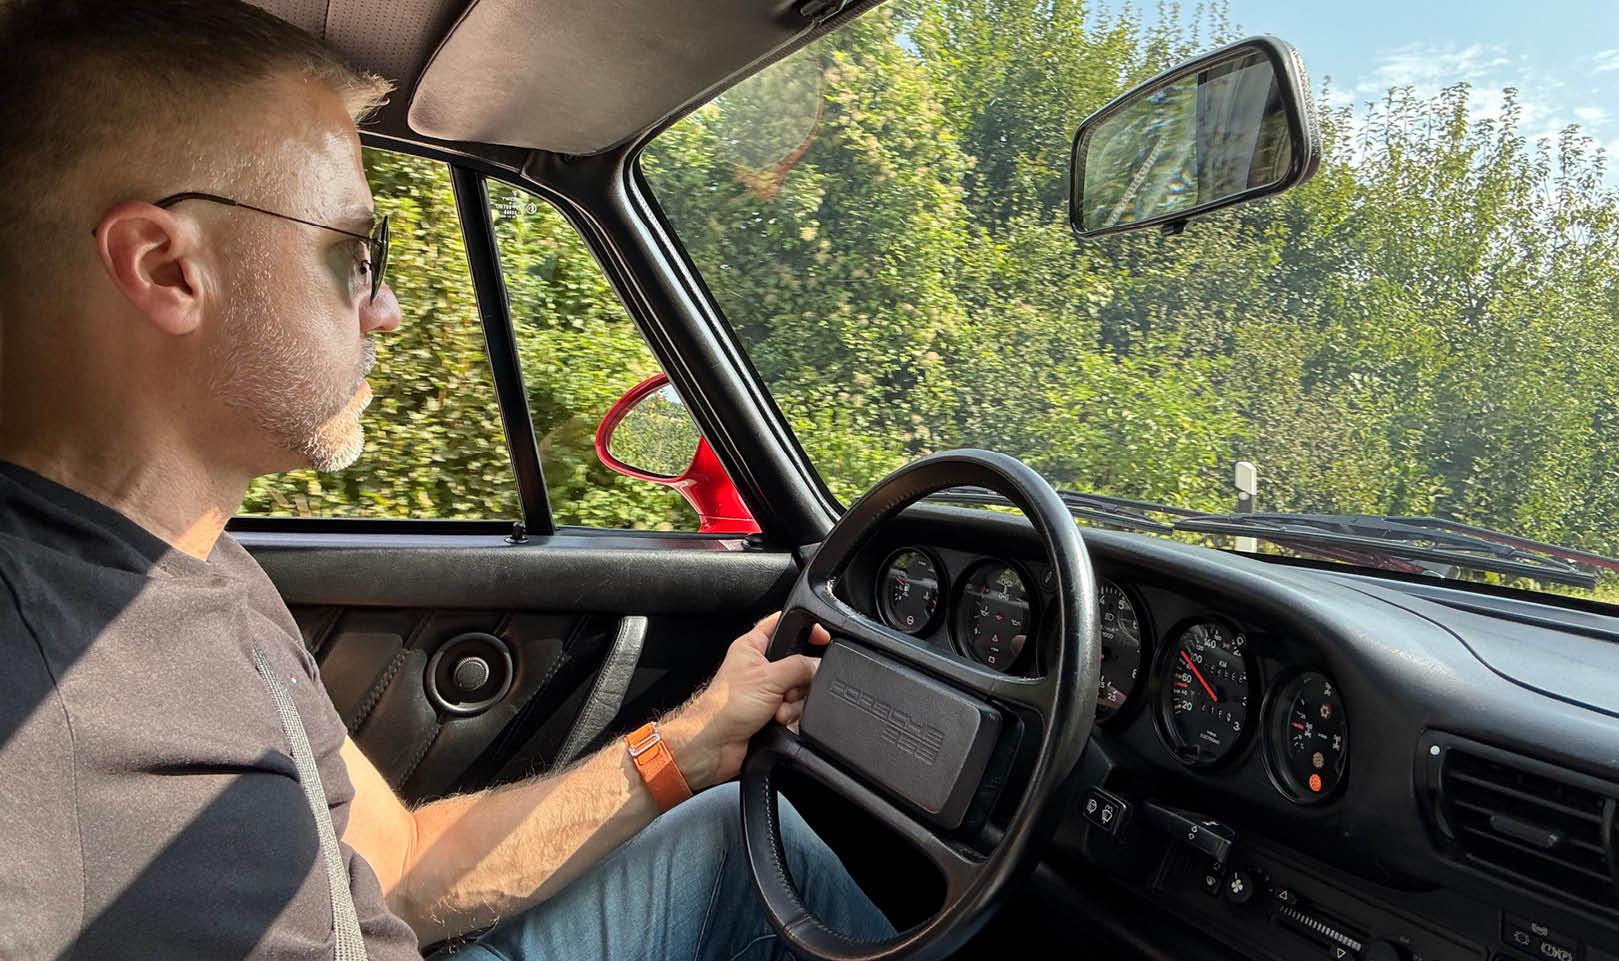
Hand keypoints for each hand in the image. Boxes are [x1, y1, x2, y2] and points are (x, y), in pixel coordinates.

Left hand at [661, 611, 830, 790]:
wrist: (714, 745)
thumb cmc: (724, 707)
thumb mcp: (769, 678)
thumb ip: (799, 667)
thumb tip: (817, 665)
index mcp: (752, 646)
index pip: (782, 624)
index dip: (803, 628)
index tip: (821, 637)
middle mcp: (759, 666)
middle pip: (797, 662)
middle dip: (798, 680)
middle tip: (787, 687)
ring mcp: (764, 689)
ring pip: (798, 688)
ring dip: (792, 702)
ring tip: (776, 708)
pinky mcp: (768, 711)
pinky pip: (793, 708)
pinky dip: (788, 715)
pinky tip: (775, 720)